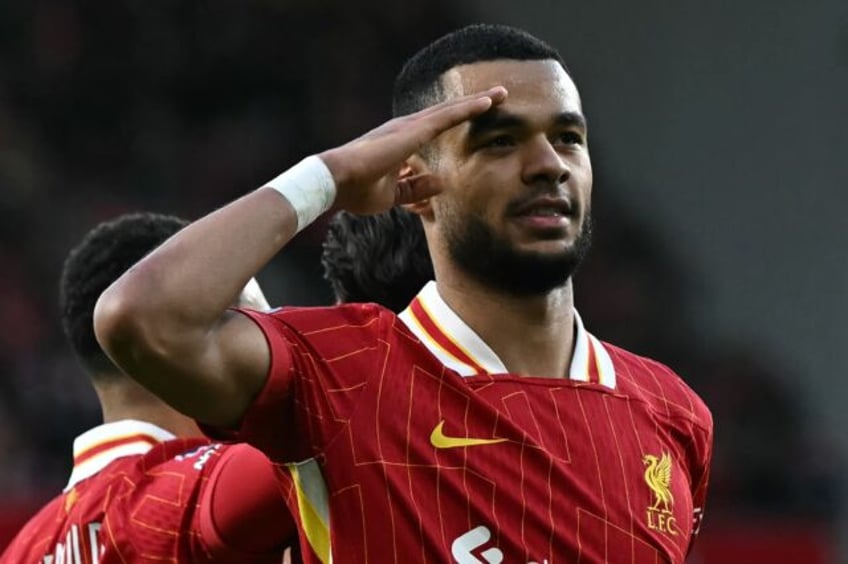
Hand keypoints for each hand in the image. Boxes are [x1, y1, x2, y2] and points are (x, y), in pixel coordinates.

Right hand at [319, 86, 506, 214]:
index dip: (455, 122)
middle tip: (497, 96)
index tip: (474, 119)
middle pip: (446, 114)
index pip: (434, 129)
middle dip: (471, 105)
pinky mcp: (413, 131)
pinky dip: (468, 108)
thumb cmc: (356, 190)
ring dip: (476, 101)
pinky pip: (447, 117)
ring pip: (450, 110)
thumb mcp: (394, 195)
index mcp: (400, 143)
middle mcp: (405, 129)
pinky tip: (487, 102)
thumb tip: (441, 184)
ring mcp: (409, 127)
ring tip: (501, 94)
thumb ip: (416, 189)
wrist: (335, 182)